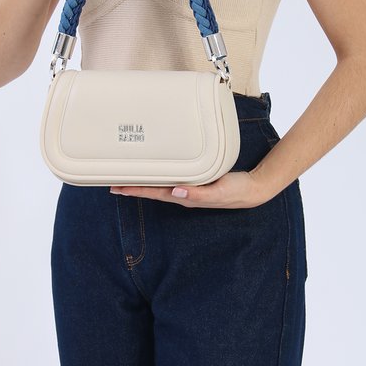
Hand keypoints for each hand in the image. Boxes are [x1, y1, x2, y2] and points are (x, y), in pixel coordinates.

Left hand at [109, 171, 272, 208]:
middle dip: (133, 185)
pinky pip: (172, 176)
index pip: (154, 192)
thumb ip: (198, 194)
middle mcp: (183, 192)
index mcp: (185, 196)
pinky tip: (156, 169)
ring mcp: (189, 187)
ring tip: (128, 176)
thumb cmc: (236, 191)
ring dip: (144, 180)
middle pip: (152, 188)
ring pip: (160, 183)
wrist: (253, 188)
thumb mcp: (219, 192)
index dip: (135, 189)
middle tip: (112, 181)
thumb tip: (176, 192)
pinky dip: (160, 173)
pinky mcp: (196, 179)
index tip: (116, 187)